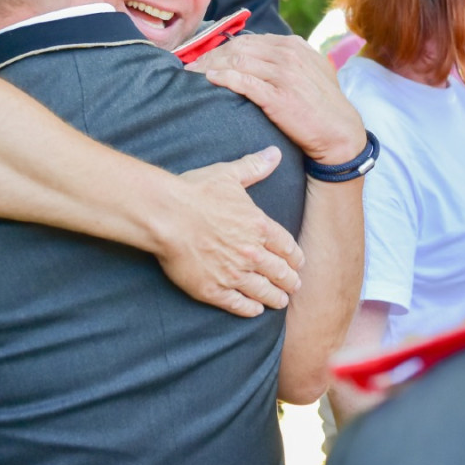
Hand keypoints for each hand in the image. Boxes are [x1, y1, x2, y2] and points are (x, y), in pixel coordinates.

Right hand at [159, 146, 305, 317]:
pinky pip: (239, 305)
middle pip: (280, 273)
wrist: (165, 215)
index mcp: (259, 226)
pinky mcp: (213, 290)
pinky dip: (250, 309)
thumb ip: (254, 167)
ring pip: (263, 292)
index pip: (287, 247)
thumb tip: (274, 153)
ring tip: (280, 301)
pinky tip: (255, 310)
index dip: (296, 258)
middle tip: (294, 286)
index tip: (299, 264)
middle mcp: (252, 253)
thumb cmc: (195, 192)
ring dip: (275, 298)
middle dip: (290, 281)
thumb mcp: (228, 175)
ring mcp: (233, 273)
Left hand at [188, 35, 366, 163]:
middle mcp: (288, 54)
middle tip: (190, 66)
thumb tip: (260, 57)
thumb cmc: (322, 107)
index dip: (221, 47)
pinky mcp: (278, 95)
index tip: (204, 57)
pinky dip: (222, 78)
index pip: (248, 40)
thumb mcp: (310, 72)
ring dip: (210, 66)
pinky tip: (208, 80)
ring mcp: (284, 74)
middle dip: (209, 55)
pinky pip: (243, 81)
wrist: (340, 133)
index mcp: (294, 46)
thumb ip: (287, 60)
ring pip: (236, 61)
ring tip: (192, 75)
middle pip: (237, 47)